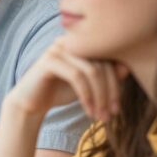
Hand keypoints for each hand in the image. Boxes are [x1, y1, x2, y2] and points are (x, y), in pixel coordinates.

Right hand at [6, 39, 127, 121]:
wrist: (30, 102)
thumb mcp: (89, 85)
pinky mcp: (49, 60)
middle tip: (110, 115)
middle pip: (103, 64)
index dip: (118, 84)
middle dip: (110, 93)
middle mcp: (71, 41)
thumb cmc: (61, 91)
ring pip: (92, 71)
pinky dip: (86, 96)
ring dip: (99, 97)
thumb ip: (106, 75)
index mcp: (82, 43)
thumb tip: (126, 68)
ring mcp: (59, 48)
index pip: (110, 58)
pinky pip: (77, 77)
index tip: (117, 109)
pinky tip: (88, 110)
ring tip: (99, 116)